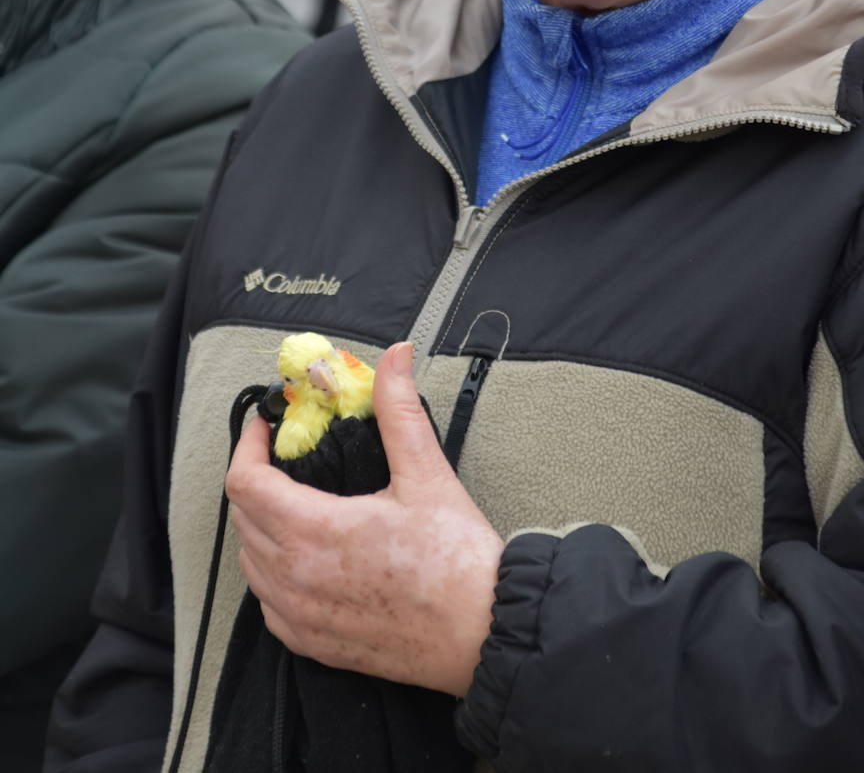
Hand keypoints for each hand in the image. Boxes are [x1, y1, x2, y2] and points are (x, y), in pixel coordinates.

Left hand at [226, 341, 503, 696]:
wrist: (484, 633)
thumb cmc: (458, 560)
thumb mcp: (426, 473)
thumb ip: (398, 409)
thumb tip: (394, 357)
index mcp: (316, 532)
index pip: (246, 483)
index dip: (248, 446)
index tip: (265, 428)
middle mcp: (297, 578)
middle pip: (242, 519)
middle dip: (255, 480)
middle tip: (283, 457)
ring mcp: (301, 617)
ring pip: (250, 563)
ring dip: (260, 527)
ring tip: (291, 501)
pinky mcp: (314, 644)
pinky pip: (268, 605)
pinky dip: (272, 575)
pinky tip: (302, 558)